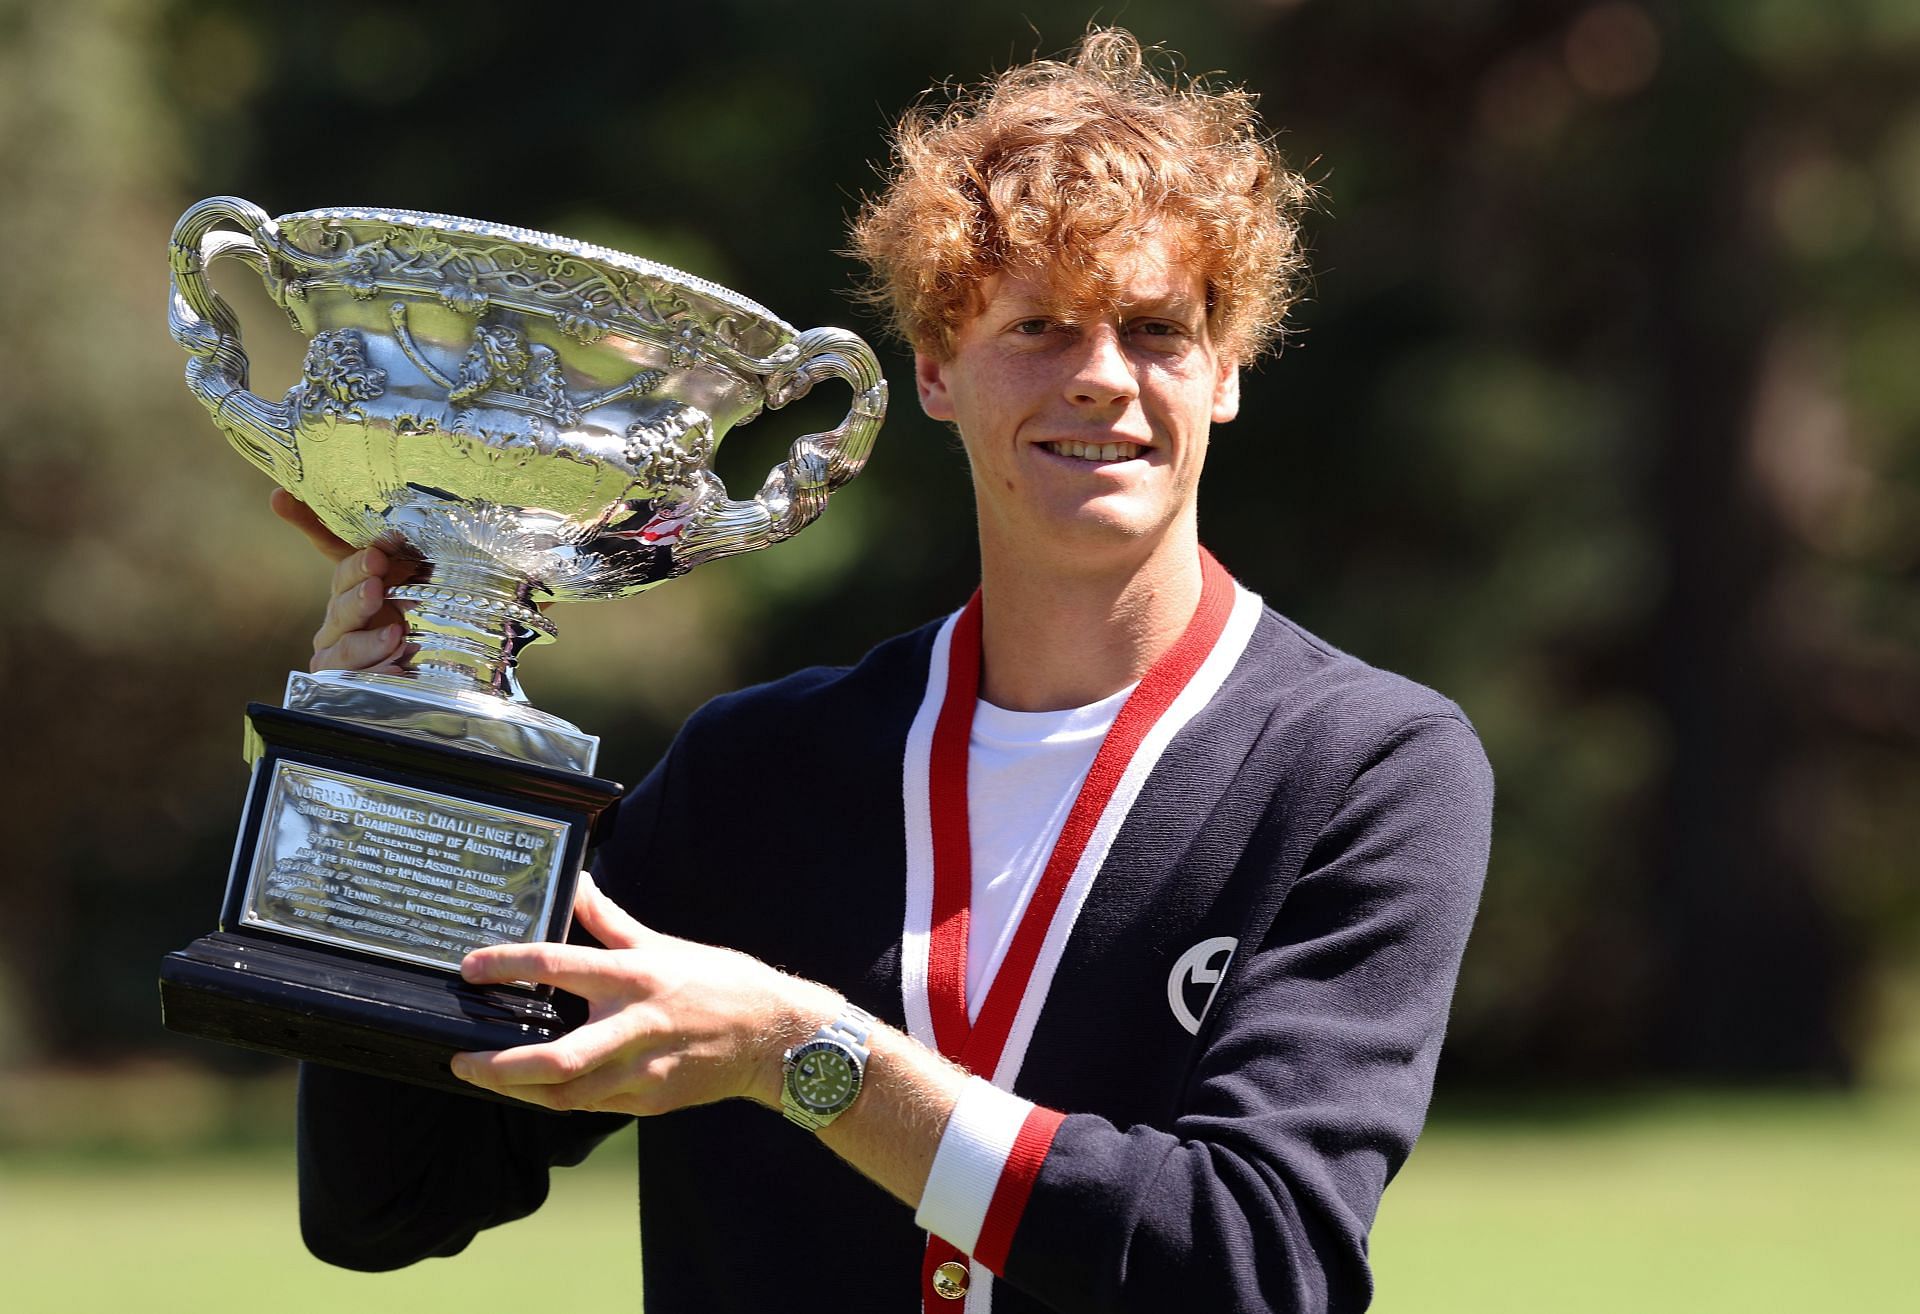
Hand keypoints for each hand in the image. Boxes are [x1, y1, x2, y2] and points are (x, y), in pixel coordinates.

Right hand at [271, 489, 419, 672]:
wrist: (399, 657)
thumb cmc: (390, 606)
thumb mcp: (389, 570)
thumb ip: (354, 535)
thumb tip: (280, 495)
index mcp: (344, 587)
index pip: (342, 569)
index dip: (355, 564)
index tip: (376, 555)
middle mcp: (335, 621)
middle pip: (342, 610)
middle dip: (359, 599)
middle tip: (377, 587)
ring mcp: (336, 654)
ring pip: (347, 649)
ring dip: (370, 642)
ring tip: (396, 635)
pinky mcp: (344, 683)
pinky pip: (360, 680)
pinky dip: (381, 673)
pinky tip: (398, 667)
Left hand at [449, 873, 836, 1115]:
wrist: (776, 1038)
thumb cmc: (722, 983)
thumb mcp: (664, 943)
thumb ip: (611, 920)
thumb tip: (577, 884)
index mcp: (636, 977)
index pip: (558, 966)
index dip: (508, 965)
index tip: (471, 968)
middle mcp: (635, 1026)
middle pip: (554, 1058)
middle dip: (497, 1065)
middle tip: (459, 1060)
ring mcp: (642, 1072)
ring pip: (565, 1094)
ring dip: (518, 1089)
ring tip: (486, 1076)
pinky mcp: (649, 1101)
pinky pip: (590, 1104)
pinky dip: (557, 1098)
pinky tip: (536, 1087)